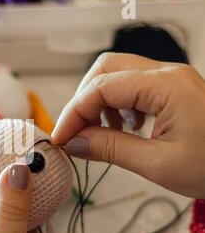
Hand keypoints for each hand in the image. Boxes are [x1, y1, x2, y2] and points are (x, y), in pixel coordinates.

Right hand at [52, 53, 204, 197]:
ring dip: (99, 101)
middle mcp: (167, 73)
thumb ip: (110, 148)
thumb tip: (73, 143)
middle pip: (106, 68)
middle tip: (76, 131)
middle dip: (84, 99)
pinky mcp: (173, 89)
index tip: (61, 138)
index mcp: (165, 86)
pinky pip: (132, 85)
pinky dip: (117, 104)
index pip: (101, 87)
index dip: (74, 112)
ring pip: (117, 74)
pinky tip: (123, 128)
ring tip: (100, 132)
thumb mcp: (158, 164)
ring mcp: (171, 79)